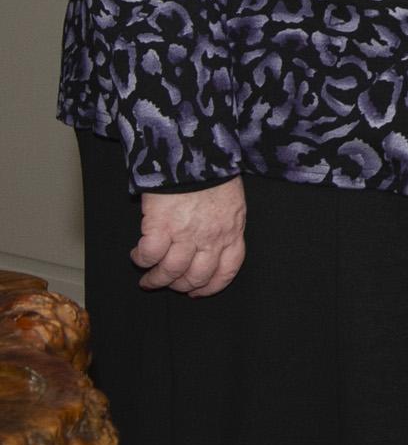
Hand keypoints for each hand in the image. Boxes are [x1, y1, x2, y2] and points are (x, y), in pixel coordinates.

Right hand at [133, 180, 247, 296]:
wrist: (195, 153)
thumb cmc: (214, 172)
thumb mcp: (232, 202)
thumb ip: (225, 225)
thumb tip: (212, 242)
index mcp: (232, 231)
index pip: (227, 270)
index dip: (211, 286)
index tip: (198, 292)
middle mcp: (211, 237)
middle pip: (196, 276)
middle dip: (179, 286)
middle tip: (167, 284)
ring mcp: (185, 233)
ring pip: (171, 271)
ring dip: (156, 280)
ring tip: (147, 279)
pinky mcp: (160, 225)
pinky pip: (149, 255)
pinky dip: (142, 259)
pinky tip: (138, 255)